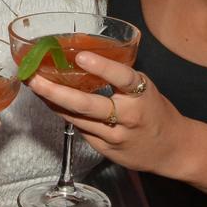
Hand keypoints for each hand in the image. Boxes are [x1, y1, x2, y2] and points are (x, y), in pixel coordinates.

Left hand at [27, 51, 185, 173]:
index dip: (102, 67)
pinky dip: (65, 115)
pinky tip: (52, 103)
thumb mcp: (145, 88)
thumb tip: (85, 58)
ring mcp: (115, 136)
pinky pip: (81, 130)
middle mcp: (128, 116)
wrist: (172, 149)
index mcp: (141, 94)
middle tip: (35, 78)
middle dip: (56, 92)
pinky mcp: (106, 150)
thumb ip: (120, 78)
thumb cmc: (155, 110)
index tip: (81, 56)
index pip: (122, 77)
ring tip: (35, 86)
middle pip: (88, 106)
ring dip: (53, 102)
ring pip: (78, 119)